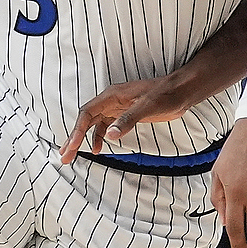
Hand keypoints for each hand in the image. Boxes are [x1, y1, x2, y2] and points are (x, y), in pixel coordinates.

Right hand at [60, 76, 194, 163]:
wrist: (182, 91)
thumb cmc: (166, 95)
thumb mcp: (147, 107)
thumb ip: (128, 120)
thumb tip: (110, 136)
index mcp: (112, 96)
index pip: (87, 114)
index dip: (77, 131)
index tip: (72, 147)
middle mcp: (110, 101)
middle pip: (85, 120)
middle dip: (73, 138)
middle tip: (64, 156)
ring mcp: (117, 108)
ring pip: (93, 125)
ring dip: (83, 140)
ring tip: (73, 155)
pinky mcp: (125, 115)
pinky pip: (105, 127)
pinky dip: (99, 138)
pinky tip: (98, 149)